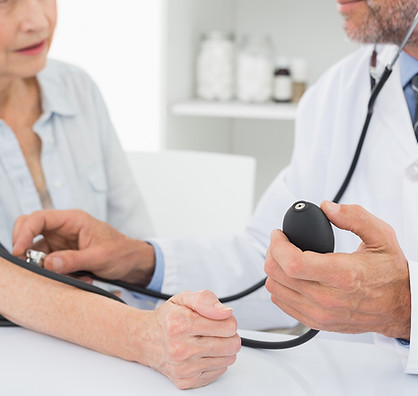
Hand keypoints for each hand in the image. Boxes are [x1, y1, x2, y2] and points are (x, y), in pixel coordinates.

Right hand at [12, 209, 154, 285]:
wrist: (132, 262)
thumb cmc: (121, 252)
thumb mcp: (100, 257)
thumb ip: (75, 260)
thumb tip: (49, 263)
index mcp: (73, 220)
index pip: (39, 218)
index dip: (24, 232)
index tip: (19, 251)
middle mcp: (64, 229)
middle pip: (31, 231)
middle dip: (26, 248)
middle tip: (29, 265)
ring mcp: (62, 243)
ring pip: (38, 252)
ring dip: (46, 267)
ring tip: (73, 276)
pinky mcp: (63, 256)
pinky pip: (49, 264)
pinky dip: (57, 274)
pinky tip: (80, 279)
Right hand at [139, 290, 240, 388]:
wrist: (145, 339)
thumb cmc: (167, 319)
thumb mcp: (184, 298)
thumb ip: (206, 300)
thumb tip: (226, 312)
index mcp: (180, 324)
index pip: (228, 326)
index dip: (227, 320)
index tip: (218, 318)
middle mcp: (180, 348)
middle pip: (231, 345)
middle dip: (228, 335)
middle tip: (216, 329)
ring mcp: (184, 367)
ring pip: (228, 359)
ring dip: (223, 348)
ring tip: (207, 340)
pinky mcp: (187, 381)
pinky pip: (219, 371)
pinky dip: (215, 361)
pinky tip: (202, 352)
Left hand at [264, 201, 410, 338]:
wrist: (401, 306)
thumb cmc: (390, 274)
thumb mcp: (381, 236)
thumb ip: (354, 217)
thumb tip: (327, 207)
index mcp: (342, 275)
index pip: (293, 263)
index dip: (278, 245)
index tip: (279, 235)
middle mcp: (328, 298)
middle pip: (278, 275)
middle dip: (272, 253)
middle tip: (280, 242)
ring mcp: (320, 313)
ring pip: (275, 290)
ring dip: (274, 270)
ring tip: (285, 258)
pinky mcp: (317, 322)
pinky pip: (282, 304)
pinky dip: (280, 287)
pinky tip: (291, 276)